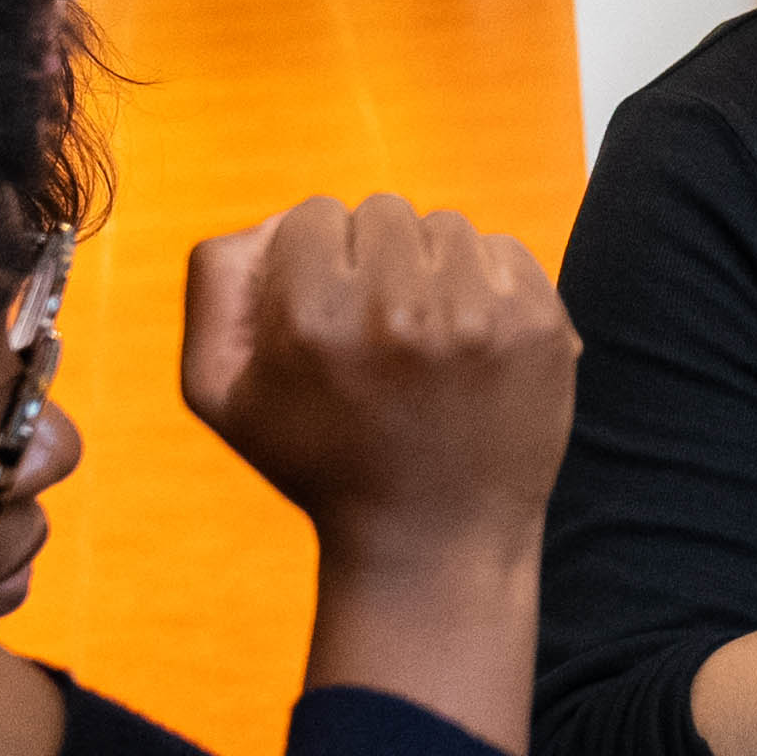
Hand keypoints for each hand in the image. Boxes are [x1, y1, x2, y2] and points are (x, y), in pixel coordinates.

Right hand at [182, 194, 577, 568]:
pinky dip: (487, 285)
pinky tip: (470, 345)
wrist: (432, 542)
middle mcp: (399, 308)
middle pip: (381, 212)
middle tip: (378, 335)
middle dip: (373, 261)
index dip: (314, 265)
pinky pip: (503, 250)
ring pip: (445, 226)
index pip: (311, 216)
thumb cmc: (321, 463)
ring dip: (432, 269)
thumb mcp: (221, 393)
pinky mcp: (540, 325)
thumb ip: (216, 285)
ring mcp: (480, 315)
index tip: (328, 319)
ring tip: (425, 342)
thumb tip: (270, 220)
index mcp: (314, 316)